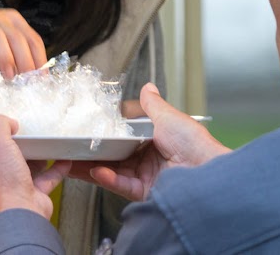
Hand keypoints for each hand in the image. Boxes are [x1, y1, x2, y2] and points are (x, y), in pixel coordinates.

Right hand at [0, 9, 46, 78]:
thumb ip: (13, 56)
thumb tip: (30, 79)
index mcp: (12, 20)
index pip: (33, 39)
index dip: (40, 60)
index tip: (41, 79)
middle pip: (18, 38)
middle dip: (26, 62)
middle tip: (28, 82)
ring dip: (6, 58)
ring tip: (9, 77)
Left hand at [0, 115, 70, 219]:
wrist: (23, 214)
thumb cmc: (1, 184)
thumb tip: (9, 123)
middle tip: (8, 130)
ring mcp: (9, 187)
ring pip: (18, 167)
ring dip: (30, 155)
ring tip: (37, 141)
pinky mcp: (29, 194)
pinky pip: (43, 178)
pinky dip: (54, 168)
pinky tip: (63, 158)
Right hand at [70, 83, 229, 200]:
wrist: (209, 172)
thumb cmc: (196, 144)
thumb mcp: (170, 117)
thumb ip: (153, 105)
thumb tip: (147, 87)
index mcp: (154, 140)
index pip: (123, 137)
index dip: (105, 134)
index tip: (86, 129)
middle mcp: (148, 160)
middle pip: (114, 156)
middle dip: (91, 153)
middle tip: (70, 148)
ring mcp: (146, 177)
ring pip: (112, 171)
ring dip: (92, 166)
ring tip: (73, 161)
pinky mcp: (145, 192)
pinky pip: (121, 185)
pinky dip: (108, 178)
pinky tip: (97, 171)